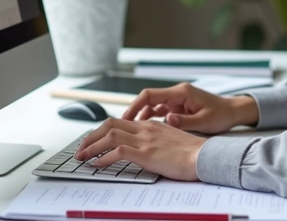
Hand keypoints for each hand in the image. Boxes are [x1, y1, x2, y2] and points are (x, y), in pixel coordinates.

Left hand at [74, 118, 204, 180]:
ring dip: (91, 146)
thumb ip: (157, 140)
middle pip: (109, 124)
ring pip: (109, 135)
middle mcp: (145, 128)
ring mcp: (145, 139)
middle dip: (90, 136)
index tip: (93, 140)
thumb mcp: (172, 141)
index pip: (119, 121)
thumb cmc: (193, 153)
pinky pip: (117, 151)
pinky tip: (97, 165)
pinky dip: (103, 158)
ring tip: (82, 157)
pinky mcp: (146, 152)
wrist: (205, 156)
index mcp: (151, 125)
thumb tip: (146, 149)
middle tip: (80, 149)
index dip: (102, 130)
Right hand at [121, 82, 257, 133]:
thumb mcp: (204, 121)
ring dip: (142, 116)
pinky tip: (145, 130)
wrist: (233, 111)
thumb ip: (184, 121)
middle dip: (134, 111)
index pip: (150, 95)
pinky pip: (160, 110)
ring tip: (130, 131)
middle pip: (148, 99)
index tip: (125, 119)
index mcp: (181, 92)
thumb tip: (166, 120)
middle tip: (122, 127)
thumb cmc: (221, 115)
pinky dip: (152, 118)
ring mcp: (177, 99)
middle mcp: (177, 93)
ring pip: (152, 105)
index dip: (135, 106)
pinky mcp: (179, 106)